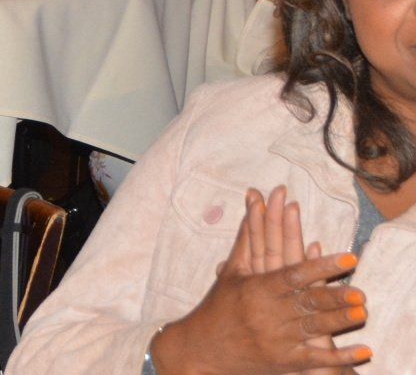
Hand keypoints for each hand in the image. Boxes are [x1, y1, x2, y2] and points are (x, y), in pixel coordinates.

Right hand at [152, 192, 366, 374]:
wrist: (201, 348)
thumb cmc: (218, 306)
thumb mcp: (231, 273)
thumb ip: (247, 241)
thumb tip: (256, 204)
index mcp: (256, 288)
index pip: (293, 274)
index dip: (320, 265)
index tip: (347, 259)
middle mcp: (267, 312)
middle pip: (306, 301)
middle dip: (334, 296)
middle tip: (360, 292)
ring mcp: (277, 338)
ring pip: (313, 328)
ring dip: (338, 322)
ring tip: (362, 313)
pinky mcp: (283, 361)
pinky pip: (314, 360)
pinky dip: (339, 358)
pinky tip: (362, 351)